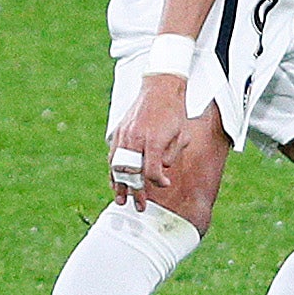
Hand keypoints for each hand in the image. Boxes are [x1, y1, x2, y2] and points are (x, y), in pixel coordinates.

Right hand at [108, 76, 190, 201]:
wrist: (159, 88)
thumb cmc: (173, 112)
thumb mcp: (180, 134)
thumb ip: (170, 155)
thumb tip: (161, 171)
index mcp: (153, 140)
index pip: (151, 171)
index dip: (157, 182)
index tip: (164, 184)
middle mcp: (136, 139)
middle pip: (131, 172)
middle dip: (135, 192)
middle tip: (139, 206)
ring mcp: (125, 135)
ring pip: (117, 166)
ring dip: (119, 185)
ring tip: (120, 199)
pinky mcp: (119, 132)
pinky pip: (113, 155)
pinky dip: (113, 170)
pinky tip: (115, 180)